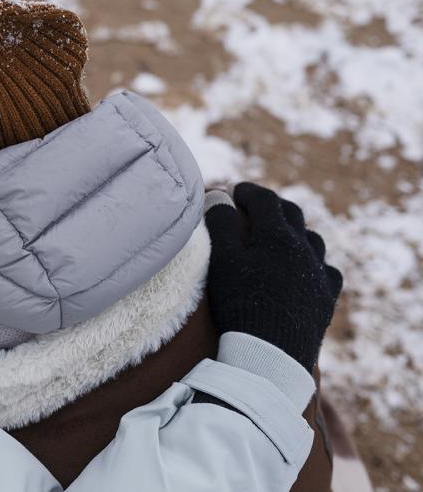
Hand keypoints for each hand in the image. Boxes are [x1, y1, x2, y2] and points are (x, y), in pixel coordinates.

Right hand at [204, 182, 342, 371]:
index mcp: (276, 235)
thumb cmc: (240, 302)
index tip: (235, 192)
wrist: (270, 353)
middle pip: (292, 214)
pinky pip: (327, 271)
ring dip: (296, 232)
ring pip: (313, 240)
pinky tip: (307, 270)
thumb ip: (221, 224)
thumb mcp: (222, 261)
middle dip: (272, 206)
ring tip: (280, 236)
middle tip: (255, 207)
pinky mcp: (327, 299)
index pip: (265, 200)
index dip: (249, 192)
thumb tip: (219, 195)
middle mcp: (303, 248)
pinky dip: (315, 264)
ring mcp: (319, 274)